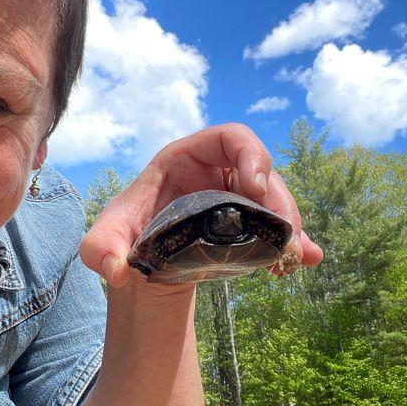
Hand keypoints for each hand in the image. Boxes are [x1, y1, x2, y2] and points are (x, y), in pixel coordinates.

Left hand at [81, 123, 323, 287]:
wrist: (142, 268)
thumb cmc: (123, 240)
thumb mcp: (102, 242)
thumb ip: (99, 249)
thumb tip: (117, 269)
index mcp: (185, 158)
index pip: (229, 136)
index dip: (251, 153)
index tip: (255, 188)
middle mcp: (217, 171)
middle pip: (262, 169)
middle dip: (278, 198)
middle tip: (283, 233)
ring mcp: (237, 197)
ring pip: (276, 199)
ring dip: (289, 224)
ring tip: (292, 255)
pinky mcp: (250, 224)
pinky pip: (279, 225)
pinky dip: (294, 241)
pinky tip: (307, 259)